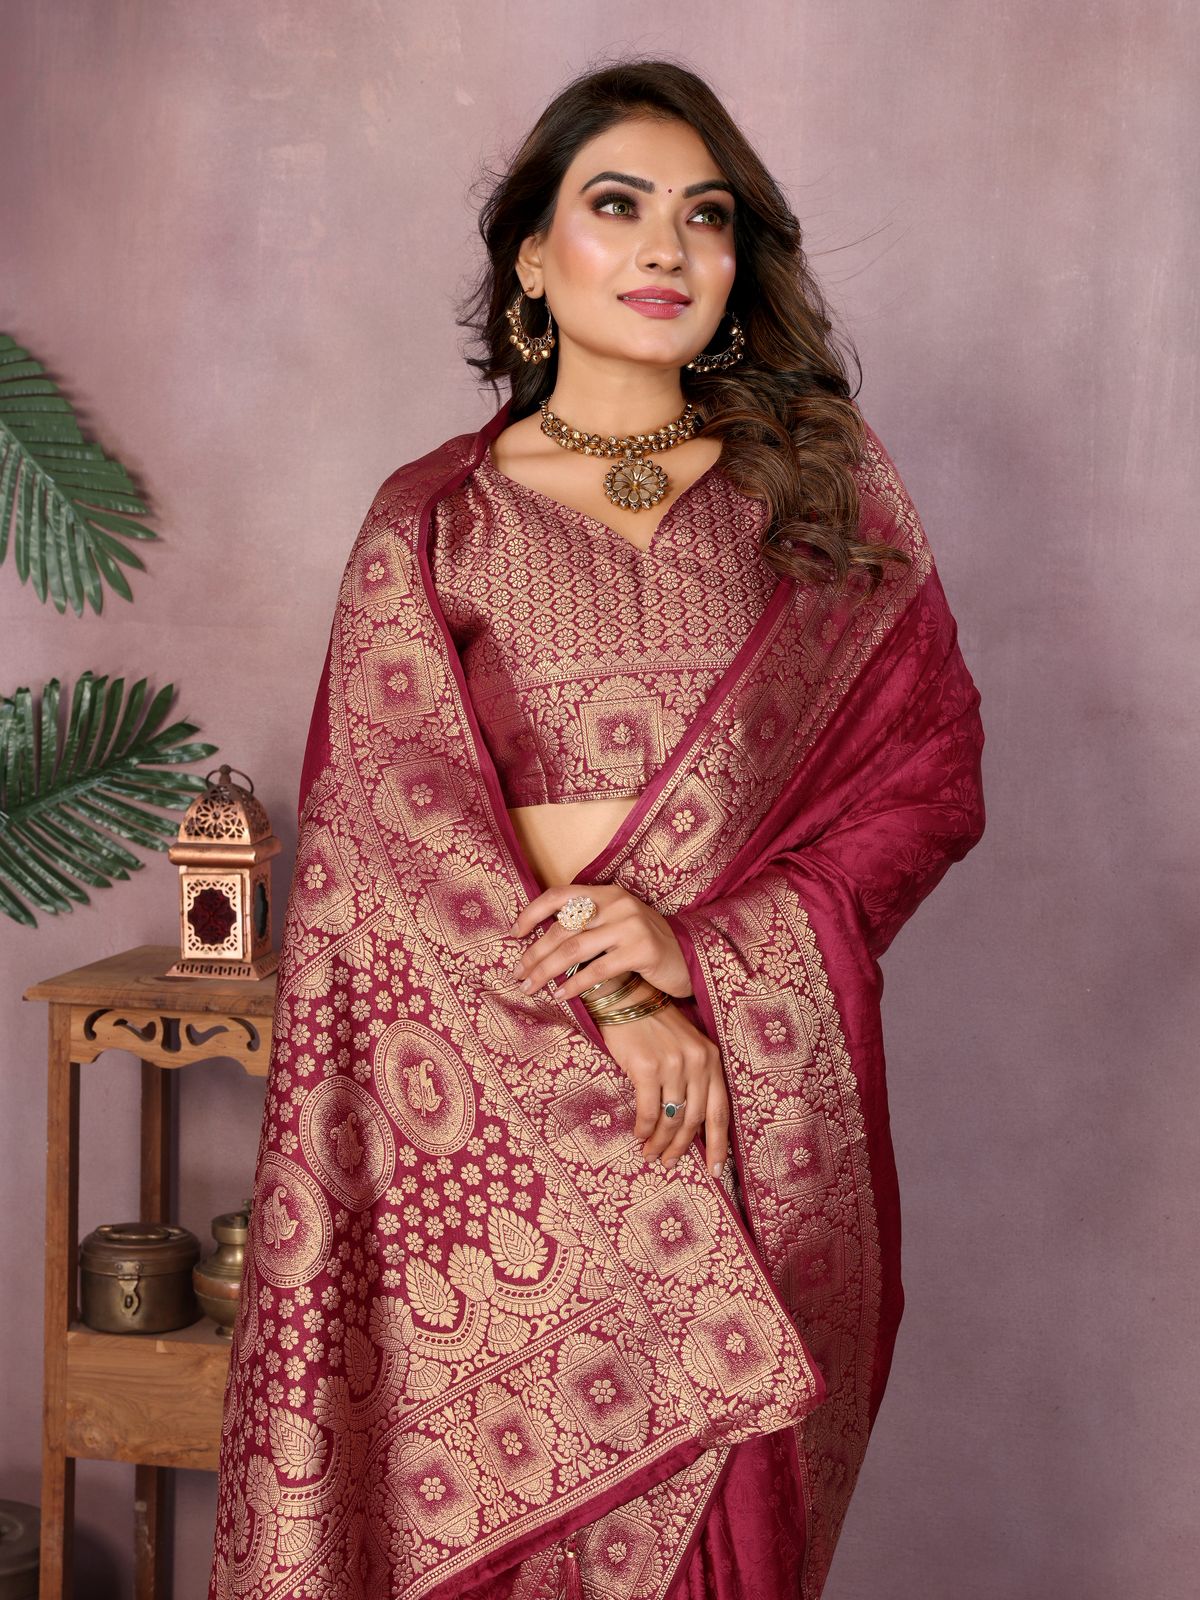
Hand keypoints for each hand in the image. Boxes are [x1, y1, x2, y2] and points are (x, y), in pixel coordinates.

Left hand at [509, 883, 692, 1001]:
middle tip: (517, 974)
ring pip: (574, 949)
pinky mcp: (642, 950)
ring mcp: (631, 926)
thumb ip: (589, 925)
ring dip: (546, 971)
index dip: (532, 913)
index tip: (513, 934)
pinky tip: (560, 995)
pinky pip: (597, 969)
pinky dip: (574, 984)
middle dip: (534, 953)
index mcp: (607, 893)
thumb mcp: (618, 925)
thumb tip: (541, 944)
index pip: (559, 895)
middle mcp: (618, 904)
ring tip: (530, 987)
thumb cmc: (647, 946)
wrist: (692, 958)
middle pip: (562, 928)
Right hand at [598, 989, 729, 1174]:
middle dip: (683, 1148)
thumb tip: (689, 1123)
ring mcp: (673, 1064)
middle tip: (670, 1163)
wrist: (625, 998)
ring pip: (671, 1118)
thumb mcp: (684, 1047)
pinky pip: (649, 1110)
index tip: (716, 1171)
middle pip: (695, 1120)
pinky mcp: (647, 1067)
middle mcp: (697, 1062)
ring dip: (661, 1143)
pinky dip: (644, 1128)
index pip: (720, 1111)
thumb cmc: (652, 1025)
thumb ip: (693, 1078)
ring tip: (651, 1155)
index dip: (718, 1144)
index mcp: (711, 1058)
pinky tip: (639, 1135)